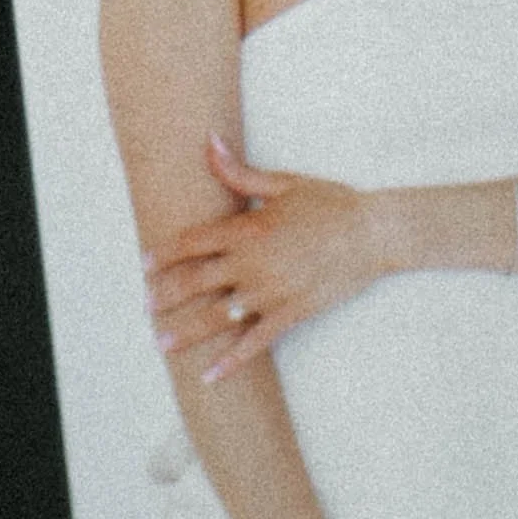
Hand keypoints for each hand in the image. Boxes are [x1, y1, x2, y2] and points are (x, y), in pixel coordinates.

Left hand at [145, 135, 389, 382]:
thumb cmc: (330, 203)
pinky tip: (210, 376)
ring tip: (161, 344)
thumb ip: (238, 172)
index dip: (163, 255)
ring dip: (186, 332)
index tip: (143, 267)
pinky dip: (231, 362)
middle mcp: (251, 264)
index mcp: (246, 230)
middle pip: (195, 282)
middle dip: (165, 296)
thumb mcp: (283, 183)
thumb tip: (208, 142)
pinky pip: (255, 341)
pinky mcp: (291, 313)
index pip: (192, 244)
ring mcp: (270, 292)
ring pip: (217, 316)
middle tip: (144, 306)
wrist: (374, 233)